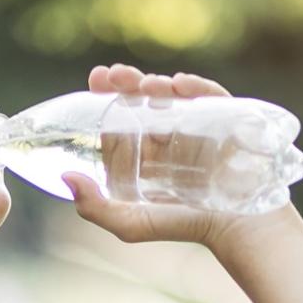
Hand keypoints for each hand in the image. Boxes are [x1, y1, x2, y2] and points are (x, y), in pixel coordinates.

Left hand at [61, 64, 247, 248]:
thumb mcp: (130, 224)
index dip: (108, 97)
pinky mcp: (227, 121)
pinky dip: (196, 87)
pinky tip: (179, 85)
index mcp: (145, 156)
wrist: (237, 228)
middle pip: (145, 100)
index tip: (96, 81)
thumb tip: (65, 178)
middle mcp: (169, 138)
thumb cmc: (184, 226)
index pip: (123, 118)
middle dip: (128, 82)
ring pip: (174, 94)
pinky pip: (212, 96)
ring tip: (145, 86)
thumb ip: (94, 208)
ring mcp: (198, 127)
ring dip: (157, 84)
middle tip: (114, 75)